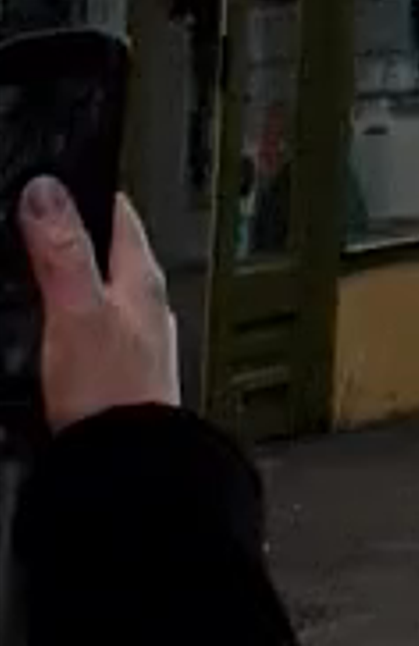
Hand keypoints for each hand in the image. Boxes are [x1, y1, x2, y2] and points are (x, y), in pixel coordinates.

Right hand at [19, 181, 179, 427]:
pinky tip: (53, 336)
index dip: (89, 191)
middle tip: (49, 217)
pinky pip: (91, 334)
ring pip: (101, 295)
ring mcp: (132, 344)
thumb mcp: (78, 310)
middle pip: (110, 255)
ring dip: (75, 281)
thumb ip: (63, 251)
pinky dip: (69, 324)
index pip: (119, 215)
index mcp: (142, 281)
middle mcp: (144, 309)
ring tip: (47, 269)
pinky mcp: (115, 378)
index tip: (65, 176)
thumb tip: (46, 192)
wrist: (127, 470)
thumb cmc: (115, 395)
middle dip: (80, 236)